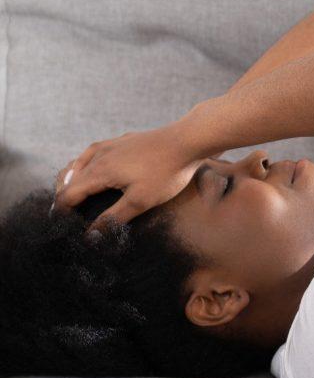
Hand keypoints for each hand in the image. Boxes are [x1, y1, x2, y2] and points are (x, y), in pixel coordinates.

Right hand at [53, 123, 204, 231]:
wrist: (187, 141)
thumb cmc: (166, 172)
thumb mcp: (140, 201)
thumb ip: (113, 218)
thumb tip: (90, 236)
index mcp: (98, 171)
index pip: (68, 195)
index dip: (62, 213)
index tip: (62, 227)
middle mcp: (98, 155)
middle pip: (69, 179)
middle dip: (64, 198)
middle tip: (66, 216)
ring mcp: (110, 145)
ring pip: (79, 163)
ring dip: (72, 181)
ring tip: (74, 196)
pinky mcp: (121, 140)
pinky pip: (93, 154)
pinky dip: (86, 166)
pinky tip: (94, 170)